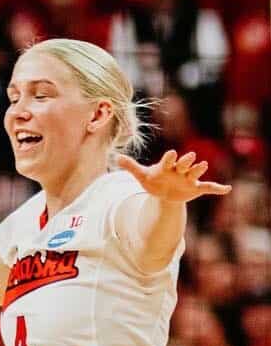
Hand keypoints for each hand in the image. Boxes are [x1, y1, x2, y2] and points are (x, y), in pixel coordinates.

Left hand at [115, 151, 230, 203]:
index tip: (172, 153)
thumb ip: (131, 166)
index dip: (169, 158)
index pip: (168, 160)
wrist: (163, 192)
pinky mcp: (195, 188)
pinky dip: (217, 188)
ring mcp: (188, 179)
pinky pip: (208, 187)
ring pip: (195, 173)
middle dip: (186, 161)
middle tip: (190, 155)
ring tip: (204, 165)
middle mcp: (179, 170)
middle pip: (183, 164)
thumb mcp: (141, 175)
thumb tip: (116, 157)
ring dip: (199, 170)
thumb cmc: (153, 181)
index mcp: (166, 166)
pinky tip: (227, 189)